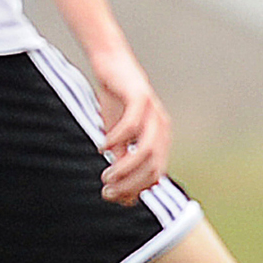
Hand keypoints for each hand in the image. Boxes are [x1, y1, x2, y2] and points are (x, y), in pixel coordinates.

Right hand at [90, 49, 170, 204]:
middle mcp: (161, 128)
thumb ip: (122, 162)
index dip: (135, 191)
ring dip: (125, 167)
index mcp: (160, 139)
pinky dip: (116, 139)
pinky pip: (132, 125)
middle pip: (153, 168)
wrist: (112, 65)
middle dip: (129, 184)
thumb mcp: (117, 138)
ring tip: (106, 174)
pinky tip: (102, 146)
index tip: (112, 196)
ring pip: (146, 150)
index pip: (155, 176)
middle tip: (106, 189)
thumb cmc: (115, 104)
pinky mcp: (140, 97)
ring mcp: (153, 112)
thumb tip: (122, 197)